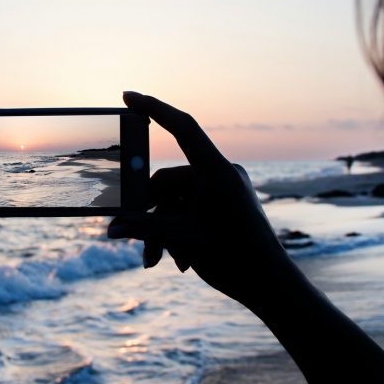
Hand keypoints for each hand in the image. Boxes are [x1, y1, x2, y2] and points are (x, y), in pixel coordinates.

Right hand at [108, 92, 295, 309]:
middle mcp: (221, 174)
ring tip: (159, 260)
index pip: (182, 127)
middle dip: (152, 217)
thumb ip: (143, 229)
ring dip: (164, 230)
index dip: (153, 108)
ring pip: (175, 201)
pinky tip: (178, 259)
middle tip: (146, 250)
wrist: (273, 287)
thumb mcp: (183, 241)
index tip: (127, 96)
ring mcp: (223, 188)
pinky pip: (190, 208)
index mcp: (217, 172)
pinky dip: (179, 231)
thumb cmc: (236, 261)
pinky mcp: (224, 203)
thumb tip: (109, 228)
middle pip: (167, 183)